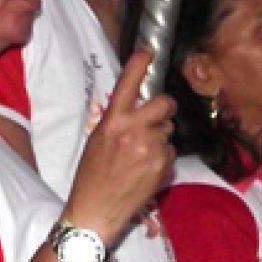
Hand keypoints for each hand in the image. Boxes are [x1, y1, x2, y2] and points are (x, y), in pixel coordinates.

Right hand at [65, 49, 174, 246]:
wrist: (97, 210)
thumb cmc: (92, 175)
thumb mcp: (97, 140)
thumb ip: (118, 120)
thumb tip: (136, 105)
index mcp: (113, 121)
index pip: (128, 83)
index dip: (140, 63)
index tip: (148, 51)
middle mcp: (134, 130)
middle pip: (164, 103)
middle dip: (164, 107)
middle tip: (156, 116)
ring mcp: (151, 148)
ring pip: (168, 129)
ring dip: (160, 136)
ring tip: (141, 154)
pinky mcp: (163, 166)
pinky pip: (170, 151)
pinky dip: (162, 157)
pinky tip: (146, 169)